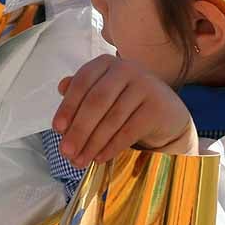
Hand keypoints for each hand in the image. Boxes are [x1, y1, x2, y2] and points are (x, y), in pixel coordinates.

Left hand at [53, 55, 197, 166]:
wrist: (167, 114)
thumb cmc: (127, 103)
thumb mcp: (103, 93)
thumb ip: (82, 91)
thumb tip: (61, 88)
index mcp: (106, 63)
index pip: (82, 82)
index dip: (68, 106)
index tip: (57, 129)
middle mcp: (126, 69)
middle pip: (96, 101)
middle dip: (78, 129)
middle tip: (66, 152)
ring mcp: (144, 85)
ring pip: (112, 118)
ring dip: (93, 143)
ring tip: (80, 161)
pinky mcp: (157, 106)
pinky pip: (129, 130)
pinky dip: (112, 147)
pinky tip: (100, 158)